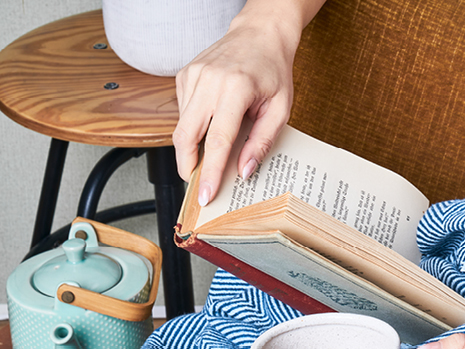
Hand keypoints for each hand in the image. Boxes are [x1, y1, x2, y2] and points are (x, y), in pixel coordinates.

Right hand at [172, 15, 297, 205]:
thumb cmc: (274, 70)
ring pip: (181, 126)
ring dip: (191, 148)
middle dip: (188, 166)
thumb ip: (262, 141)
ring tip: (207, 160)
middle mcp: (209, 81)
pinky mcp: (184, 75)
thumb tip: (245, 170)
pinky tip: (210, 124)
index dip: (210, 171)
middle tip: (197, 185)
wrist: (260, 34)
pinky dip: (193, 126)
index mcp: (236, 88)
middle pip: (186, 136)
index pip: (218, 140)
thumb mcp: (281, 108)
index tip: (205, 194)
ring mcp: (192, 76)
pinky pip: (183, 111)